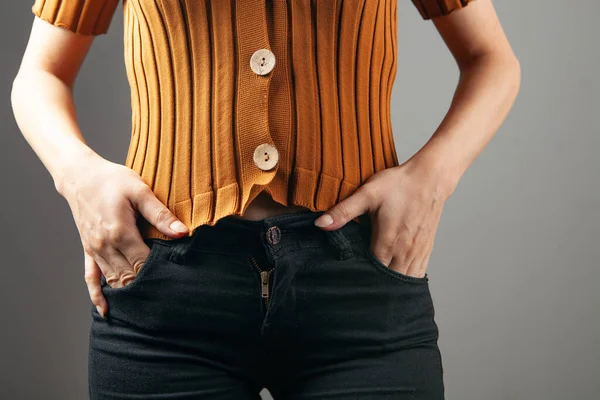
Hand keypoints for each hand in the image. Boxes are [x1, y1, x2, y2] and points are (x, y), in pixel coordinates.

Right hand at [57, 155, 189, 317]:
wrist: (79, 175)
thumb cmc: (112, 180)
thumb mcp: (140, 190)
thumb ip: (161, 214)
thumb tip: (182, 232)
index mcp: (120, 233)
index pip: (144, 263)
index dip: (160, 272)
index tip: (176, 279)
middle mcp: (105, 246)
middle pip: (130, 276)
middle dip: (148, 285)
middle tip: (168, 295)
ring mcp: (94, 250)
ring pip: (114, 280)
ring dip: (129, 293)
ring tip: (149, 306)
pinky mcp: (87, 250)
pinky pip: (90, 278)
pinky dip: (97, 295)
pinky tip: (106, 310)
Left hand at [313, 161, 453, 277]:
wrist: (431, 177)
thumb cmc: (399, 184)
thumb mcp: (367, 194)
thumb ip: (343, 211)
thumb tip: (320, 224)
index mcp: (387, 242)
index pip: (370, 272)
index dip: (358, 277)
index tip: (348, 277)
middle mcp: (404, 252)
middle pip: (387, 281)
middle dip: (374, 284)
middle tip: (359, 284)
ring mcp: (417, 252)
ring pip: (404, 280)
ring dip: (391, 285)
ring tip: (377, 285)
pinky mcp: (426, 248)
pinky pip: (417, 273)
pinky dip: (406, 278)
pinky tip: (396, 278)